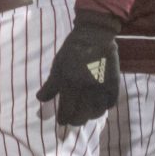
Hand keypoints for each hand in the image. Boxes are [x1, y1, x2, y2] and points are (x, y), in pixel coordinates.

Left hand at [36, 10, 123, 125]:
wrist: (95, 34)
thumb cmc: (72, 50)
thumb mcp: (57, 65)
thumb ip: (50, 85)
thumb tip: (40, 100)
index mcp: (70, 83)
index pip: (66, 111)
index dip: (63, 119)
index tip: (62, 120)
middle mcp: (86, 88)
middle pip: (81, 116)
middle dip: (75, 120)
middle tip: (73, 120)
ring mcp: (102, 87)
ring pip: (96, 113)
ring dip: (90, 116)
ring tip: (86, 114)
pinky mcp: (114, 84)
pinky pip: (110, 103)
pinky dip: (104, 107)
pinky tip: (99, 105)